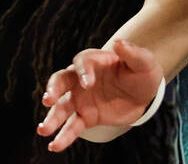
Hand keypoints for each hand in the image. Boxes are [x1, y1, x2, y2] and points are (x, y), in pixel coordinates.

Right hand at [36, 38, 162, 151]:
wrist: (144, 94)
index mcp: (94, 61)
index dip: (83, 71)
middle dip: (53, 89)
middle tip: (48, 99)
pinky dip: (63, 137)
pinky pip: (71, 127)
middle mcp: (81, 80)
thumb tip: (119, 42)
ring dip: (52, 118)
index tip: (88, 83)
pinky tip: (54, 146)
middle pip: (61, 81)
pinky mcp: (84, 117)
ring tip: (43, 130)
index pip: (82, 62)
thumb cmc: (142, 72)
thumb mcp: (144, 62)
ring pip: (61, 108)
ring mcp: (80, 99)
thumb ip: (132, 53)